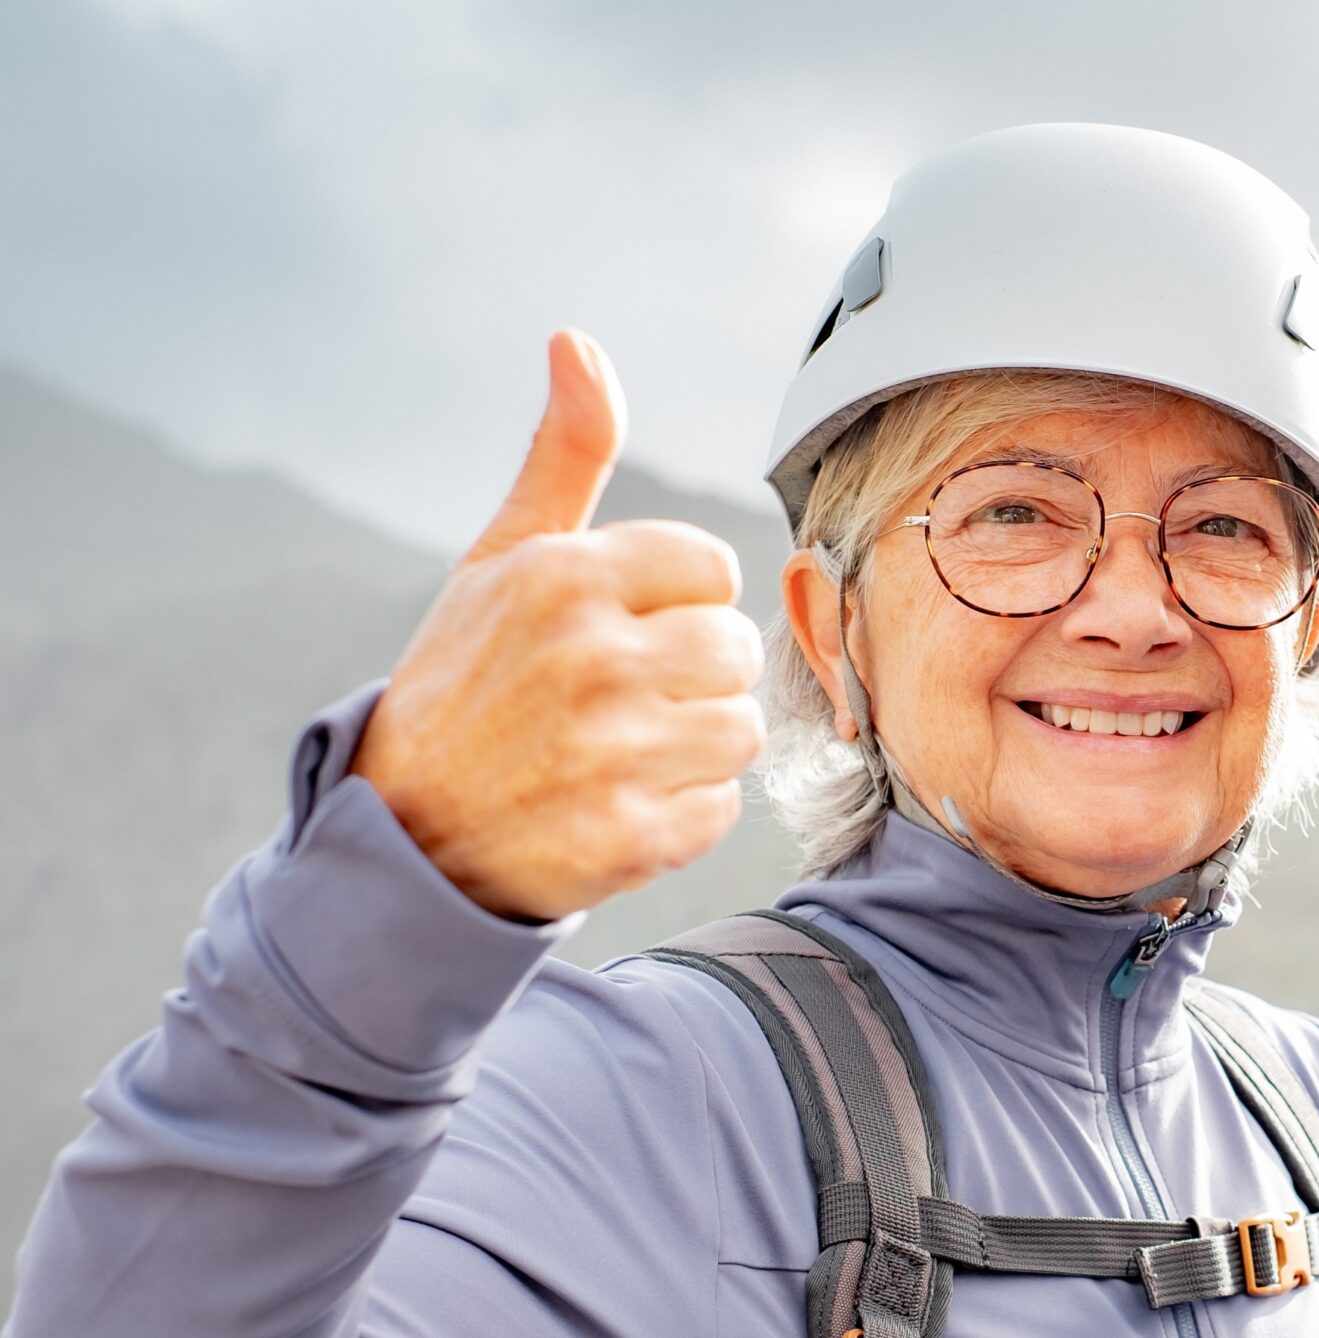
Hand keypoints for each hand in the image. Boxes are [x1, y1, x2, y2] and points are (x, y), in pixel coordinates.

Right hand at [352, 331, 765, 920]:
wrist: (399, 834)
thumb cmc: (464, 683)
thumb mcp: (499, 559)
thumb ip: (562, 455)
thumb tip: (577, 340)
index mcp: (562, 576)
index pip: (713, 568)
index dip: (676, 605)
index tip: (623, 632)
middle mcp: (589, 657)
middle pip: (736, 648)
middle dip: (693, 677)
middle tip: (619, 702)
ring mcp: (610, 751)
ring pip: (742, 730)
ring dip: (695, 748)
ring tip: (621, 753)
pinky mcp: (627, 838)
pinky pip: (719, 810)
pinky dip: (679, 817)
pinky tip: (614, 807)